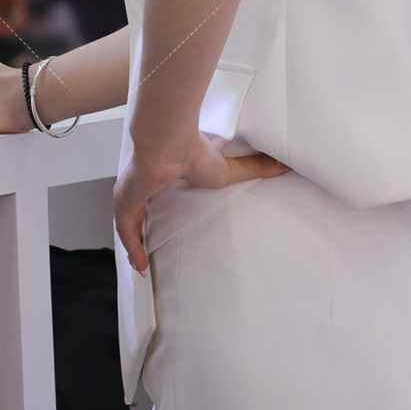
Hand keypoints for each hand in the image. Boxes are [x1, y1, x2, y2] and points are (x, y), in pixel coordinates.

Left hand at [114, 131, 288, 272]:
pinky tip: (140, 266)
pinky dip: (133, 250)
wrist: (169, 143)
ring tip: (142, 262)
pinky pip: (126, 233)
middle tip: (147, 248)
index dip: (156, 208)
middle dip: (140, 228)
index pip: (153, 195)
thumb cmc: (194, 151)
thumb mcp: (227, 170)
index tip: (161, 221)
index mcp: (159, 174)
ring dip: (134, 243)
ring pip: (128, 224)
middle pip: (137, 212)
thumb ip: (254, 168)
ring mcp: (130, 195)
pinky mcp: (126, 205)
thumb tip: (284, 165)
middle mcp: (140, 185)